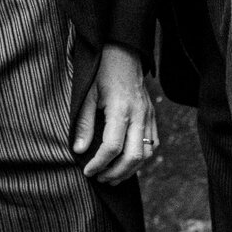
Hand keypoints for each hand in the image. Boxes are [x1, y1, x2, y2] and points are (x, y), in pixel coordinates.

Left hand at [73, 43, 156, 183]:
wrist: (124, 54)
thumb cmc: (102, 72)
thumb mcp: (88, 95)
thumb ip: (84, 123)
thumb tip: (79, 150)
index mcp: (121, 109)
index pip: (112, 147)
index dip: (99, 164)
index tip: (87, 171)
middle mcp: (139, 115)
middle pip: (132, 157)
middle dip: (115, 173)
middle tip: (99, 178)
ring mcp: (149, 116)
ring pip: (146, 154)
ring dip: (130, 170)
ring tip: (111, 176)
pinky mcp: (152, 116)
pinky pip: (152, 144)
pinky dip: (141, 159)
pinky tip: (126, 163)